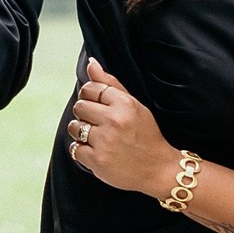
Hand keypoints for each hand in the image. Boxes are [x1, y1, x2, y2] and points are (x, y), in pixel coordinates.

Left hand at [64, 57, 175, 195]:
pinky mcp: (97, 160)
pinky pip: (75, 148)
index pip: (90, 89)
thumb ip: (110, 84)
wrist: (159, 169)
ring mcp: (105, 141)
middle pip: (79, 106)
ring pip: (74, 127)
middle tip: (100, 123)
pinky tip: (97, 151)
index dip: (90, 96)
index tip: (99, 106)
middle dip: (86, 114)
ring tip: (98, 138)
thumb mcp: (134, 105)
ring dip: (81, 132)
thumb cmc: (145, 134)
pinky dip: (82, 151)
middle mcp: (114, 120)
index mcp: (125, 104)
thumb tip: (91, 63)